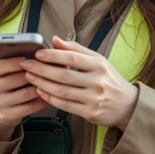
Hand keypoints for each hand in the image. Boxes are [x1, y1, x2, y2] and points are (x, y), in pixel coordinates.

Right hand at [0, 57, 47, 140]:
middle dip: (33, 73)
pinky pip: (29, 107)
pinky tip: (46, 93)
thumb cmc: (3, 78)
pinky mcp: (6, 115)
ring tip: (49, 80)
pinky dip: (41, 100)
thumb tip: (32, 53)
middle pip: (16, 79)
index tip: (29, 57)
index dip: (16, 61)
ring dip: (39, 86)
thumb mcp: (1, 66)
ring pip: (25, 93)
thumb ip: (11, 58)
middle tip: (45, 68)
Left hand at [20, 36, 139, 129]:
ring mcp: (94, 99)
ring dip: (42, 83)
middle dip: (41, 69)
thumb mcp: (98, 60)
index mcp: (99, 65)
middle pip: (64, 75)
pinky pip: (65, 105)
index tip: (37, 53)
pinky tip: (40, 91)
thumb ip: (76, 49)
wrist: (128, 105)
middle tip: (26, 65)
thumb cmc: (110, 79)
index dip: (52, 55)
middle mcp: (97, 82)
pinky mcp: (90, 113)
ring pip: (62, 91)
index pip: (72, 58)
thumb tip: (54, 40)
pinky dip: (50, 98)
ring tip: (29, 77)